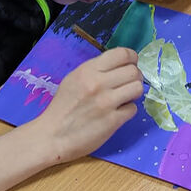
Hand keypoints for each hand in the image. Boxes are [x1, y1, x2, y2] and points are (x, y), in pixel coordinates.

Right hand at [34, 47, 142, 162]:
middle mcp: (98, 83)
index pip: (122, 54)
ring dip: (134, 93)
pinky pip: (133, 109)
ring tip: (125, 98)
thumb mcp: (73, 80)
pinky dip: (128, 111)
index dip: (131, 58)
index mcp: (88, 70)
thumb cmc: (62, 108)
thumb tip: (117, 68)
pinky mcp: (113, 121)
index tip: (130, 65)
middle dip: (135, 77)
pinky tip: (118, 113)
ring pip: (137, 88)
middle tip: (128, 84)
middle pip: (133, 71)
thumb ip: (94, 71)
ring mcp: (107, 102)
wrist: (53, 136)